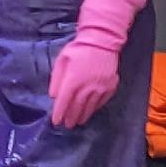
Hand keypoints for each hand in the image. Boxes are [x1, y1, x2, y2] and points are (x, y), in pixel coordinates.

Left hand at [47, 0, 151, 133]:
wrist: (103, 41)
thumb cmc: (79, 49)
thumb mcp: (62, 61)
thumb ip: (57, 79)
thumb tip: (54, 96)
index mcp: (74, 80)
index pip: (65, 102)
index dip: (59, 113)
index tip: (56, 121)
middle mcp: (88, 87)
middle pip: (78, 108)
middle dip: (71, 118)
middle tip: (66, 125)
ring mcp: (101, 88)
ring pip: (90, 107)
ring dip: (83, 116)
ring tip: (77, 122)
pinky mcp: (111, 86)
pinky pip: (101, 102)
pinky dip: (95, 108)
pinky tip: (90, 111)